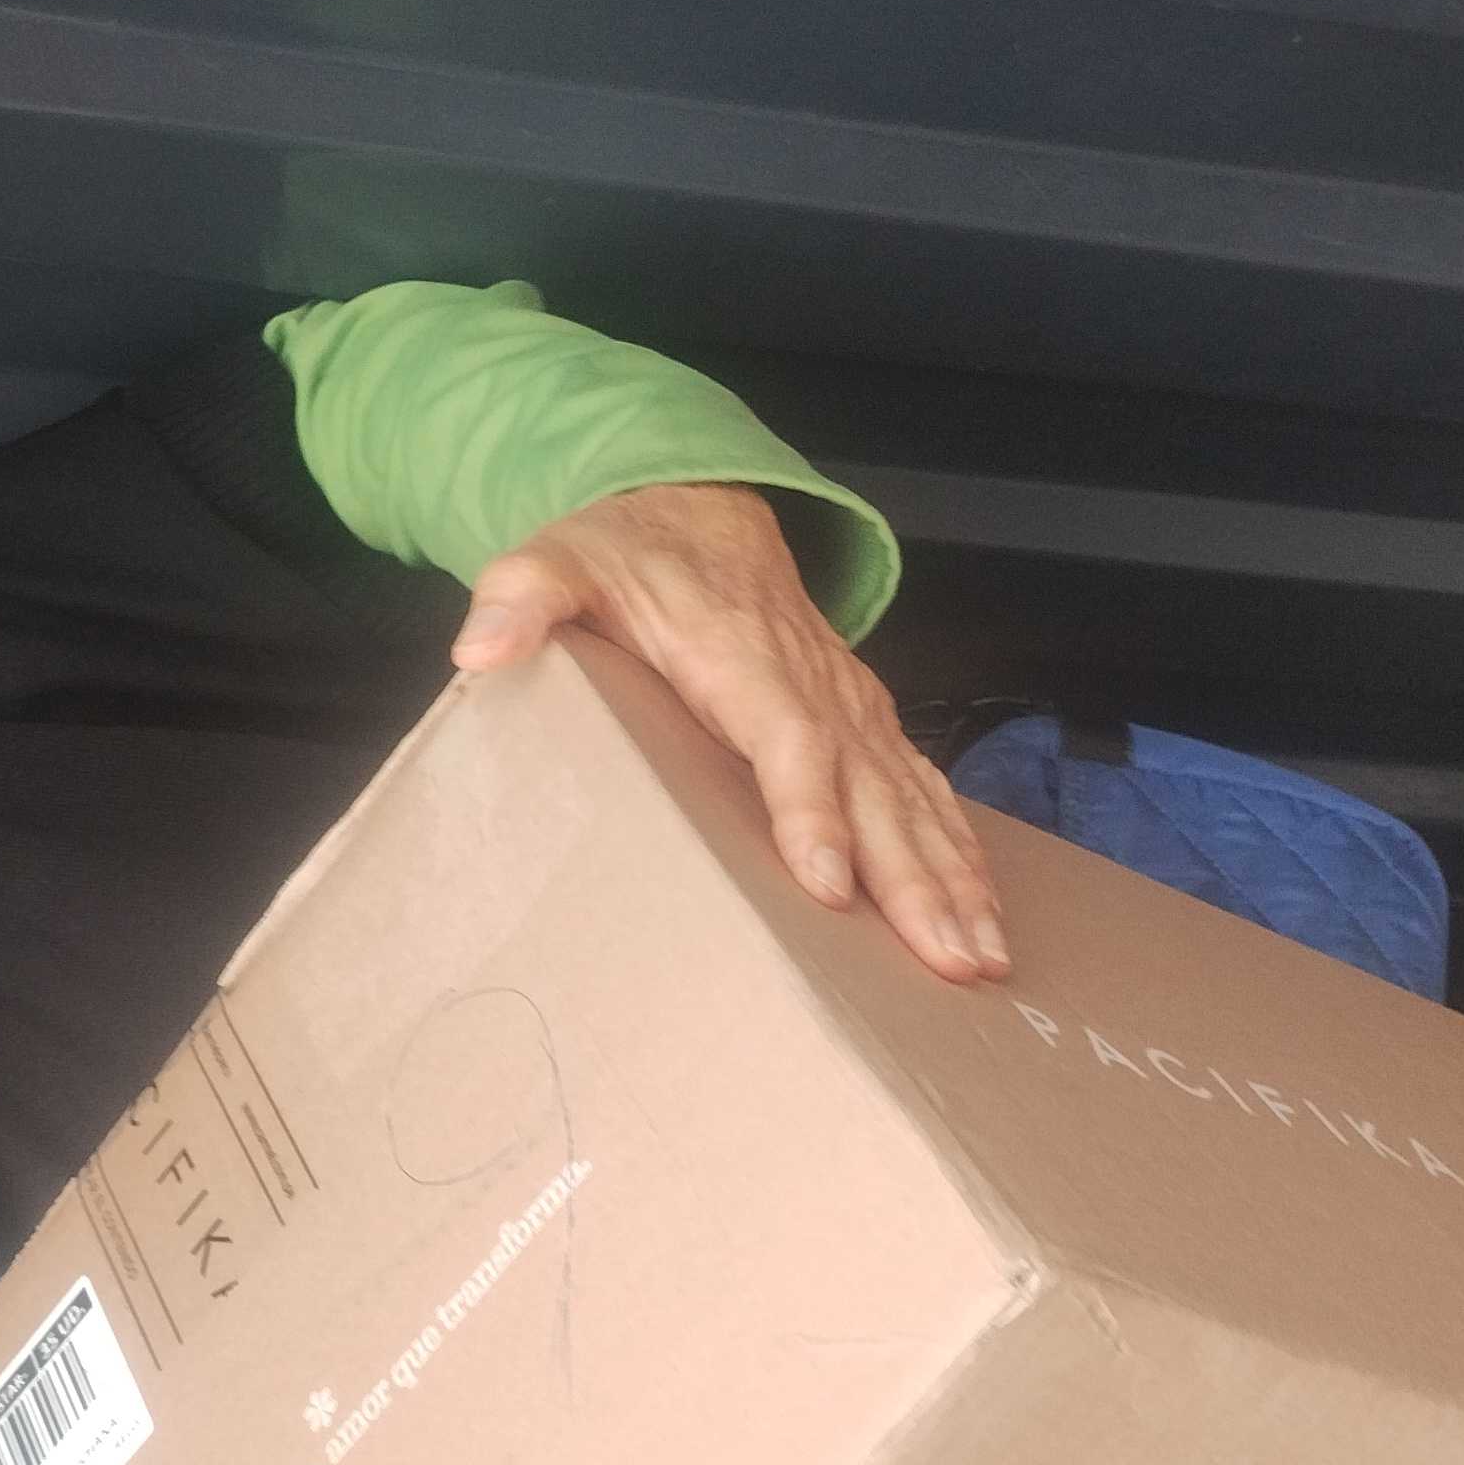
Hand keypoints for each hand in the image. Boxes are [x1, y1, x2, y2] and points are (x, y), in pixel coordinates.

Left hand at [451, 481, 1007, 984]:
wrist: (693, 508)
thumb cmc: (622, 552)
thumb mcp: (557, 560)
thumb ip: (522, 596)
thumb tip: (481, 643)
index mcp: (741, 655)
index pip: (787, 738)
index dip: (810, 810)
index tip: (828, 884)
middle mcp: (813, 685)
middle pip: (871, 788)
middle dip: (912, 876)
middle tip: (946, 956)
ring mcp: (849, 706)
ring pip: (912, 796)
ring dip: (952, 877)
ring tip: (980, 955)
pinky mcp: (863, 722)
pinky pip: (923, 788)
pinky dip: (958, 848)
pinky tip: (982, 908)